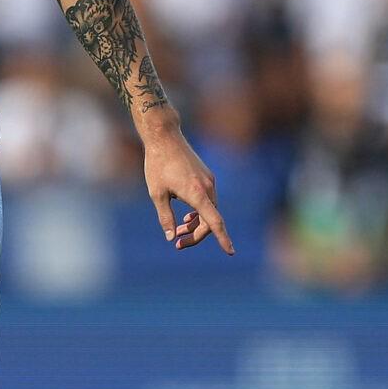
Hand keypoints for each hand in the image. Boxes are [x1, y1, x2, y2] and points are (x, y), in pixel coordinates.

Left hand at [143, 130, 233, 253]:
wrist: (164, 136)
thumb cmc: (157, 164)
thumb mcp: (156, 194)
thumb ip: (165, 217)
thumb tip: (171, 237)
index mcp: (197, 193)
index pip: (214, 222)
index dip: (223, 239)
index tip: (231, 252)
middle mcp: (208, 187)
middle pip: (210, 220)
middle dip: (195, 235)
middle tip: (178, 243)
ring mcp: (209, 181)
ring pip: (209, 210)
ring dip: (196, 223)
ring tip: (179, 229)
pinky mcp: (206, 176)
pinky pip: (208, 199)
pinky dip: (199, 211)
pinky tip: (187, 215)